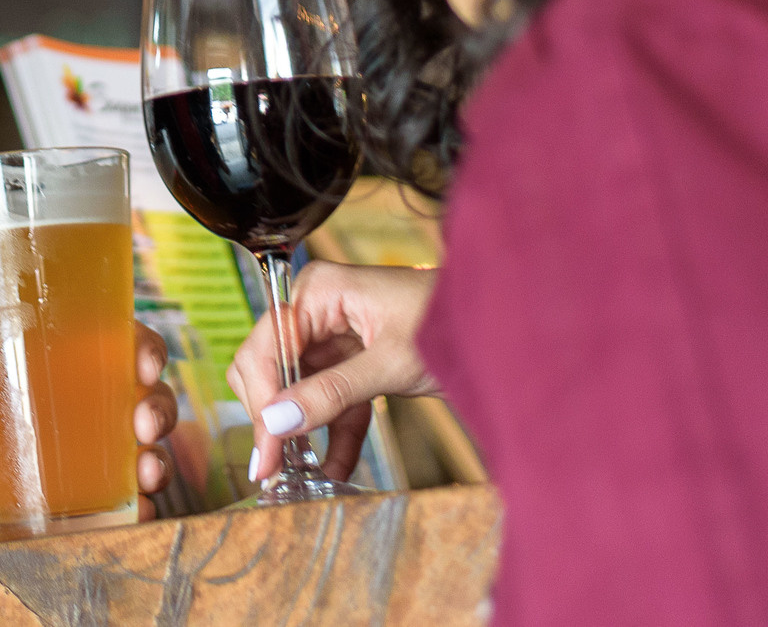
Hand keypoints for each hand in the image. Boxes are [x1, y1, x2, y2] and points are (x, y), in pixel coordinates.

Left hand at [0, 322, 180, 557]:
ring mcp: (60, 464)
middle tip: (141, 421)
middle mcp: (59, 410)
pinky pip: (109, 514)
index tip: (142, 355)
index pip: (102, 339)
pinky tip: (140, 515)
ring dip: (156, 459)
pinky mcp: (52, 515)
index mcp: (30, 363)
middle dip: (155, 405)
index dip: (137, 342)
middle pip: (134, 397)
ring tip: (148, 472)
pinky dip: (136, 514)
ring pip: (135, 455)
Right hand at [229, 262, 437, 483]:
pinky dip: (332, 435)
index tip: (267, 451)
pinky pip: (332, 404)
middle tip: (277, 466)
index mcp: (318, 291)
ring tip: (300, 476)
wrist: (505, 326)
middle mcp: (319, 310)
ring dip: (301, 432)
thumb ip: (331, 393)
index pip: (265, 348)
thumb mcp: (390, 361)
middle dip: (275, 416)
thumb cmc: (454, 320)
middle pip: (272, 369)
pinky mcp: (358, 365)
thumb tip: (277, 422)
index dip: (261, 401)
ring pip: (299, 391)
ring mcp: (337, 338)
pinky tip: (334, 468)